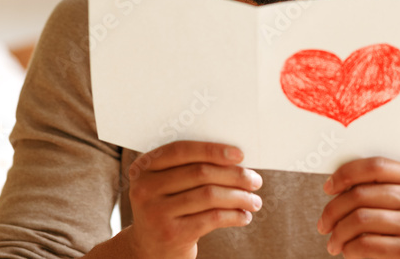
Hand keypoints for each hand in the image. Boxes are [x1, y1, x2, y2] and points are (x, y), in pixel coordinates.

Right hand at [126, 141, 261, 258]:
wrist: (150, 250)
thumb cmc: (169, 208)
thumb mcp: (167, 185)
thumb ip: (189, 167)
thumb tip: (236, 159)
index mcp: (144, 168)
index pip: (181, 150)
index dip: (212, 150)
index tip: (240, 155)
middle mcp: (144, 189)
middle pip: (200, 173)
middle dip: (234, 175)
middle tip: (255, 180)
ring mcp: (156, 213)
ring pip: (209, 195)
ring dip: (239, 197)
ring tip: (254, 201)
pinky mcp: (171, 234)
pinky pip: (212, 218)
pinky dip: (234, 215)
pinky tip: (244, 216)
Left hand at [318, 157, 399, 258]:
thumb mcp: (399, 201)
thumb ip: (377, 186)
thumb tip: (336, 182)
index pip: (376, 166)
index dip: (347, 174)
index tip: (328, 187)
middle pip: (362, 194)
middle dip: (334, 210)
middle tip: (323, 224)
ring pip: (360, 219)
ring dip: (339, 233)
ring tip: (334, 242)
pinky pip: (366, 244)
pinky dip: (350, 249)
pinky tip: (349, 251)